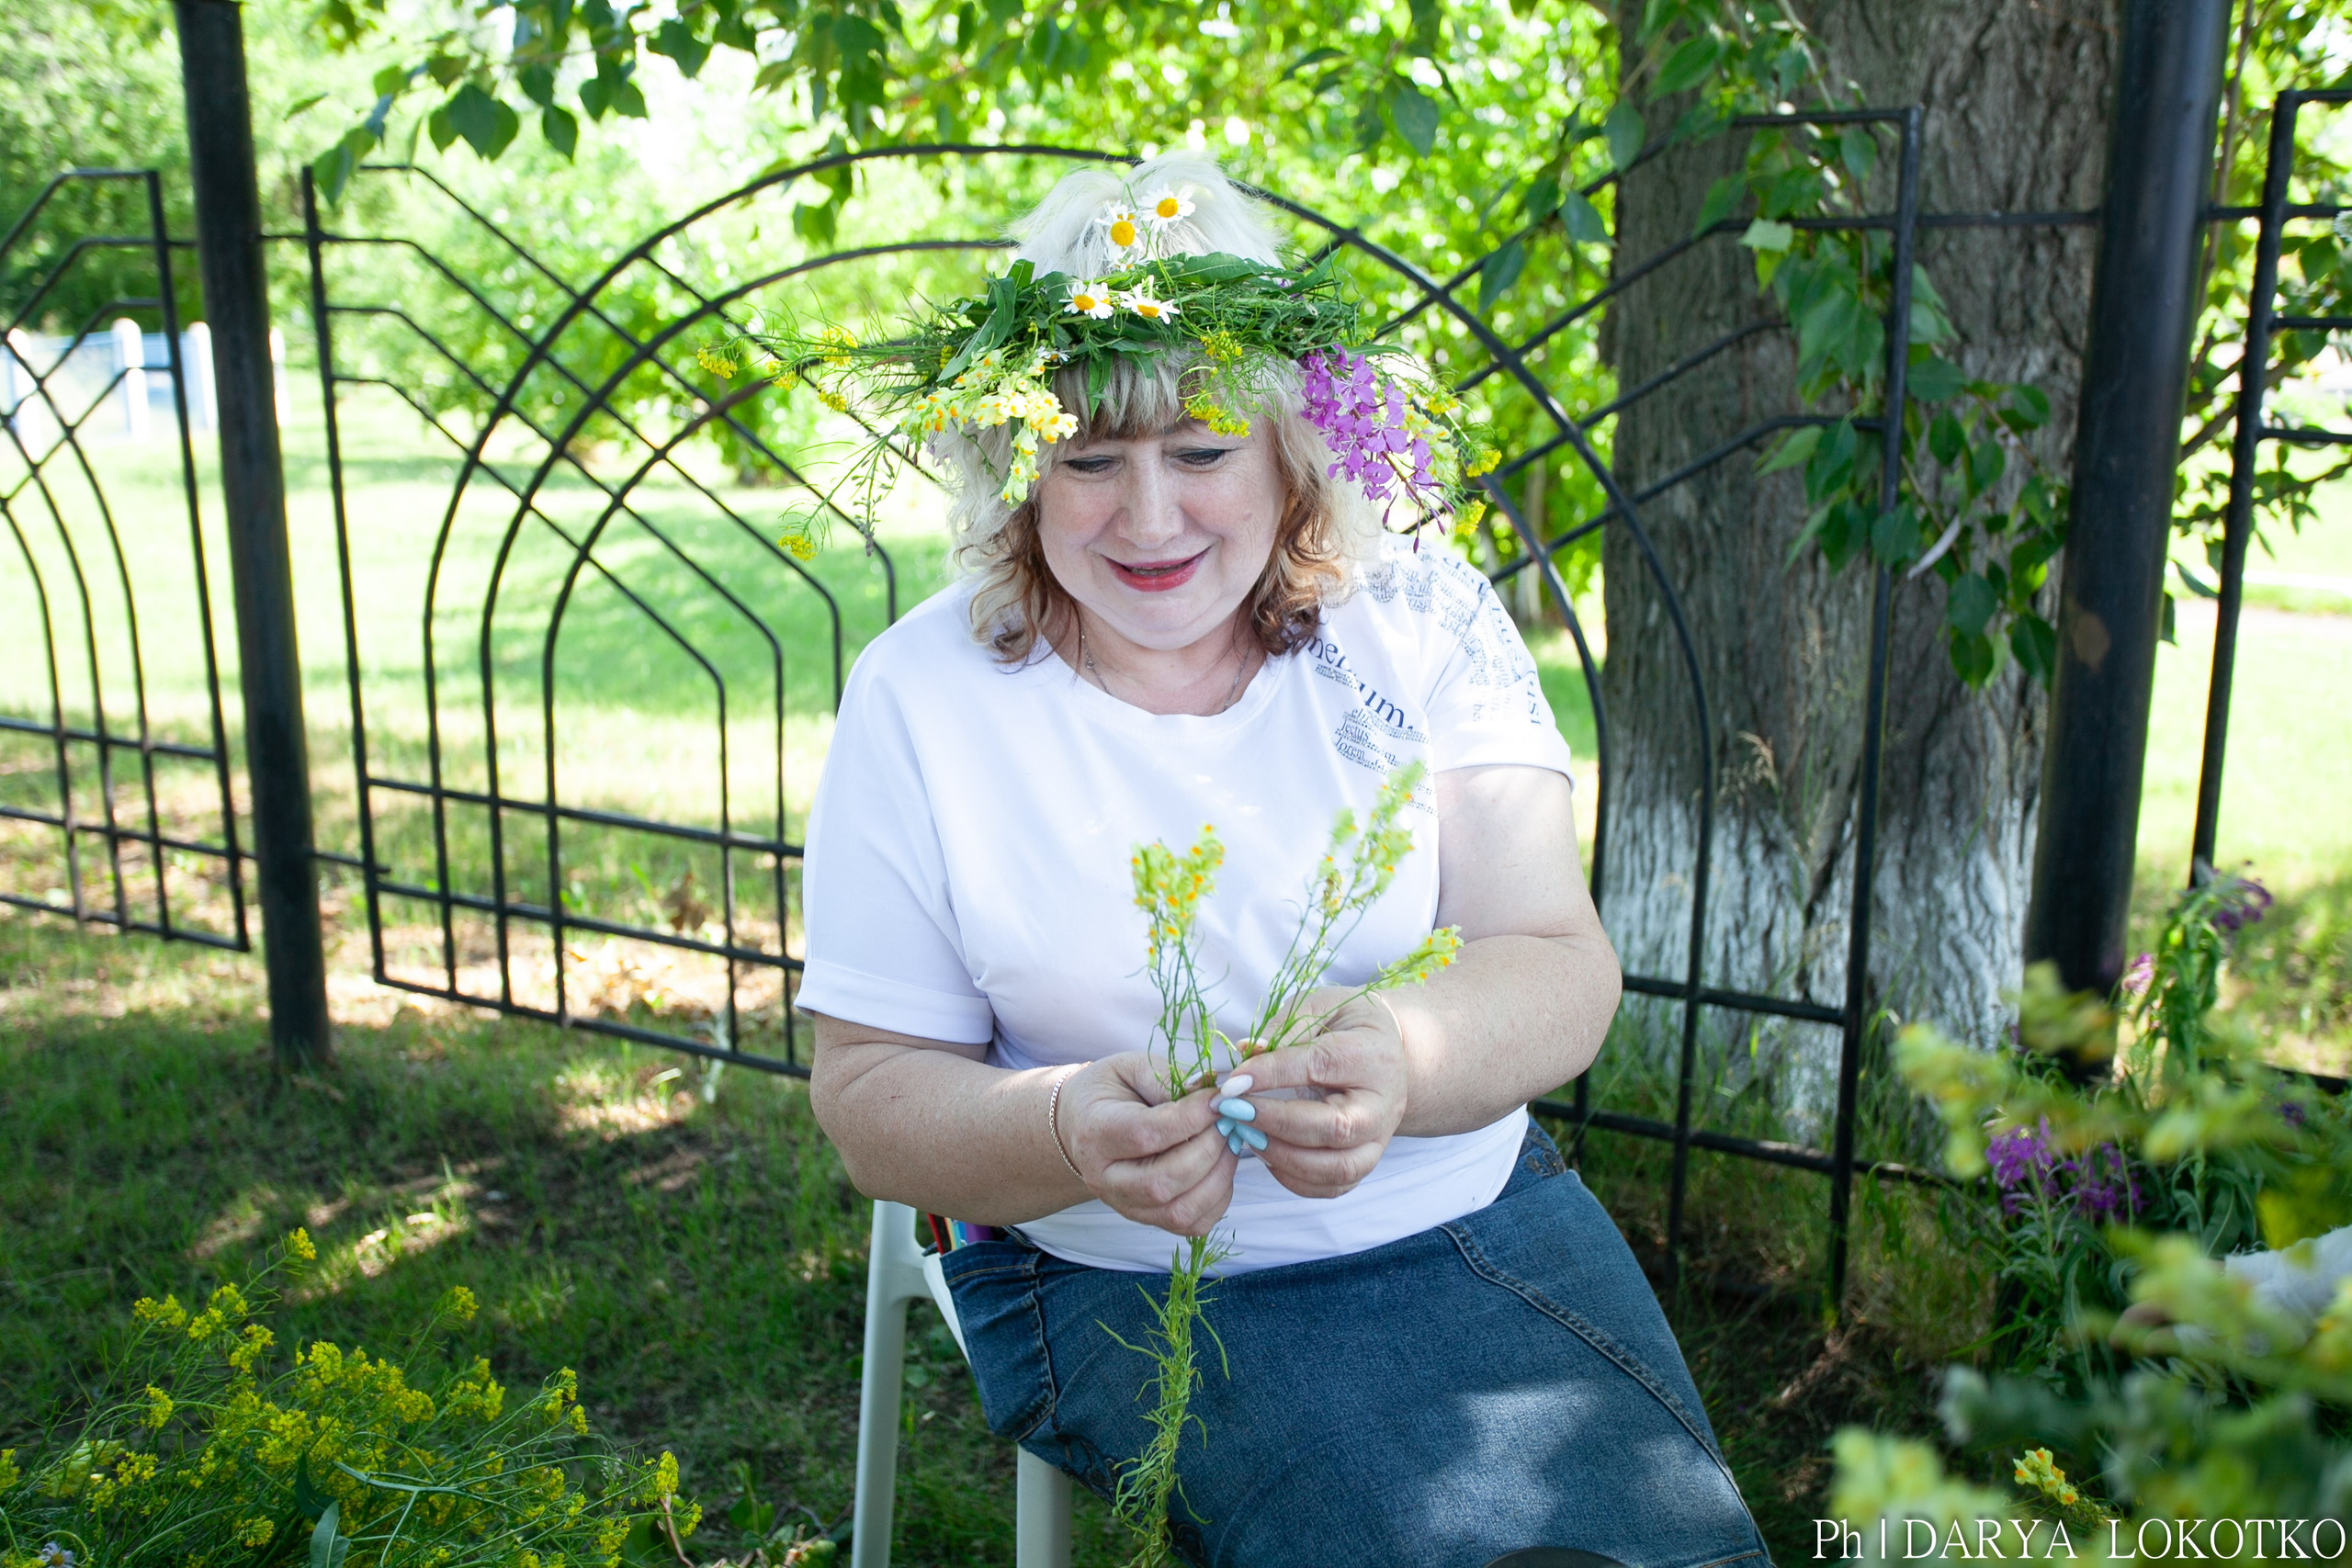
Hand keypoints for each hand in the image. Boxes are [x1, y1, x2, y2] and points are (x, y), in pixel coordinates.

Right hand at [1057, 1051, 1236, 1235]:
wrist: (1082, 1125)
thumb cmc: (1110, 1091)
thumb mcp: (1131, 1067)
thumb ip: (1168, 1078)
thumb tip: (1212, 1092)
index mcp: (1096, 1132)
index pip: (1146, 1134)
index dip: (1191, 1118)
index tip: (1220, 1099)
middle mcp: (1105, 1178)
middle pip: (1162, 1182)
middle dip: (1208, 1150)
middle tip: (1228, 1121)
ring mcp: (1125, 1204)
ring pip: (1178, 1212)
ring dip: (1218, 1177)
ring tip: (1228, 1142)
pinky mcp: (1147, 1218)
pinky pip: (1191, 1224)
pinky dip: (1217, 1198)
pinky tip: (1220, 1167)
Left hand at [1224, 987, 1407, 1199]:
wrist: (1390, 1053)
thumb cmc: (1348, 1025)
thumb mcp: (1323, 1006)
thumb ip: (1288, 1026)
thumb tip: (1247, 1051)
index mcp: (1373, 1057)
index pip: (1319, 1066)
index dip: (1271, 1075)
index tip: (1232, 1082)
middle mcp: (1383, 1105)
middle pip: (1333, 1127)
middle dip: (1275, 1122)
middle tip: (1233, 1111)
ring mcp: (1379, 1139)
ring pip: (1336, 1168)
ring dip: (1283, 1157)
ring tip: (1246, 1134)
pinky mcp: (1367, 1161)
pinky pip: (1333, 1186)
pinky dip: (1295, 1179)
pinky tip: (1266, 1154)